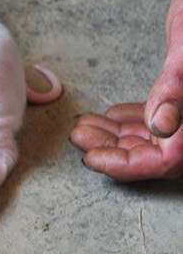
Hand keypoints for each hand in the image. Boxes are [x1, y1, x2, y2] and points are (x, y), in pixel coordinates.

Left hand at [70, 0, 182, 179]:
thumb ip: (175, 88)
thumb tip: (160, 125)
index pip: (165, 161)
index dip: (126, 165)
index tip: (91, 158)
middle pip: (155, 154)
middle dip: (113, 149)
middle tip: (79, 137)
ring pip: (154, 139)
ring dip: (116, 136)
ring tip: (84, 126)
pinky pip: (160, 121)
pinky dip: (131, 121)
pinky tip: (109, 116)